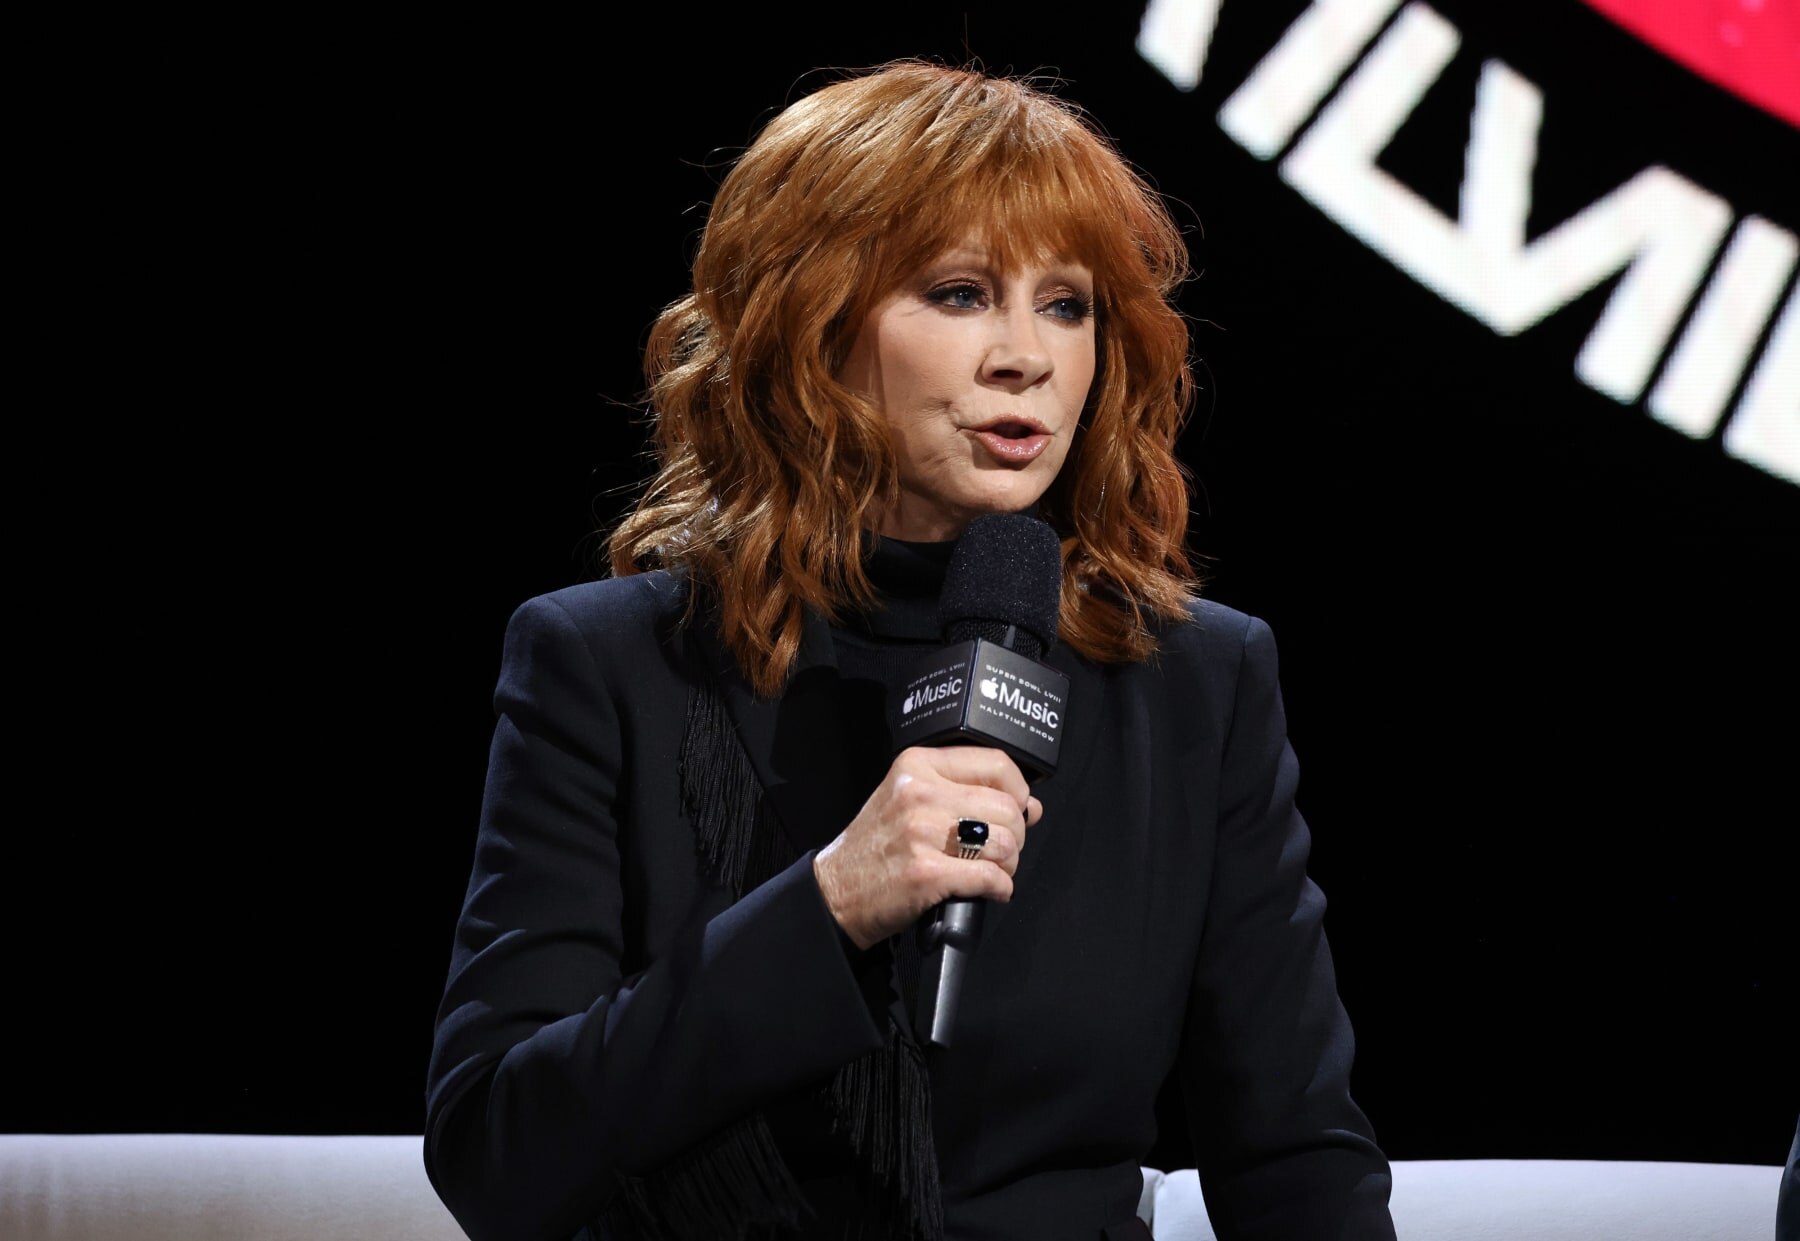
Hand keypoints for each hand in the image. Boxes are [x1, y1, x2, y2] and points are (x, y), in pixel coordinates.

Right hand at [813, 745, 1042, 949]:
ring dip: (1008, 865)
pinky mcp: (925, 873)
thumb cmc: (877, 847)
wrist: (836, 891)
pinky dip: (999, 889)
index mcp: (918, 765)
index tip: (1016, 809)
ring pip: (1005, 843)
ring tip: (990, 870)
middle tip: (1000, 850)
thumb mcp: (911, 799)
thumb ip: (968, 793)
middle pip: (1007, 806)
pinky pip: (990, 877)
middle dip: (1016, 836)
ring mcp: (921, 833)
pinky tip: (988, 890)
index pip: (996, 763)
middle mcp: (919, 793)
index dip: (1018, 791)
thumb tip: (1031, 805)